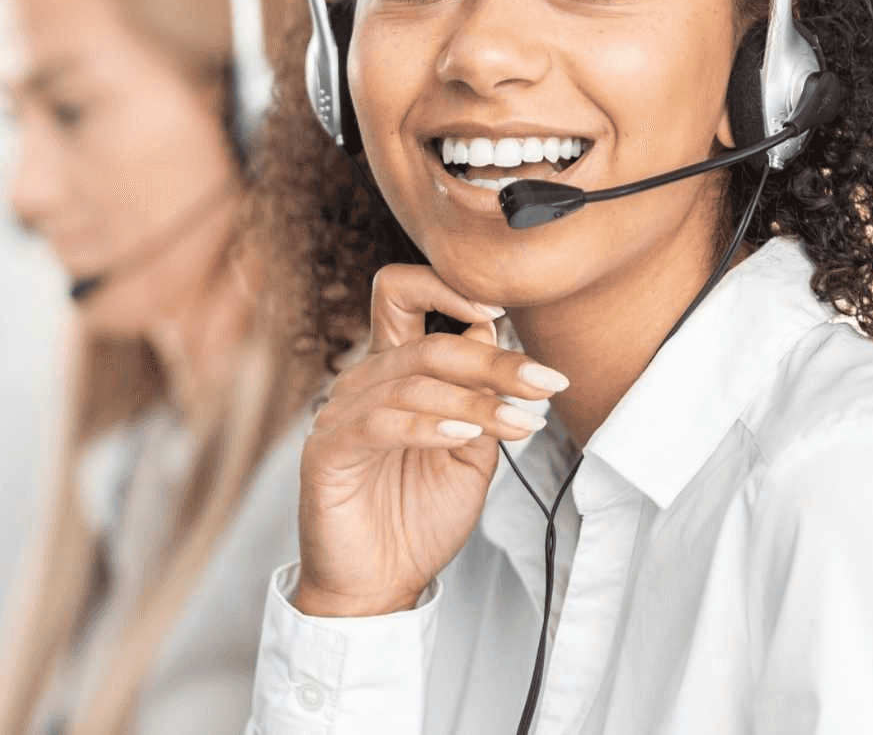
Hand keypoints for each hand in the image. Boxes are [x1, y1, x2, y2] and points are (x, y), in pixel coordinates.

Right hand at [292, 265, 567, 617]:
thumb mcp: (470, 453)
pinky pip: (380, 423)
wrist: (380, 584)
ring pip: (413, 382)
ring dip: (475, 402)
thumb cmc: (418, 517)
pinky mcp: (327, 451)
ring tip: (521, 423)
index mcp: (394, 371)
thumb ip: (480, 400)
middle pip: (428, 343)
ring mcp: (341, 414)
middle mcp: (363, 382)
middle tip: (545, 382)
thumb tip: (497, 335)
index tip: (507, 309)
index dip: (448, 287)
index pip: (404, 294)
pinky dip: (427, 425)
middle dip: (494, 360)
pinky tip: (462, 435)